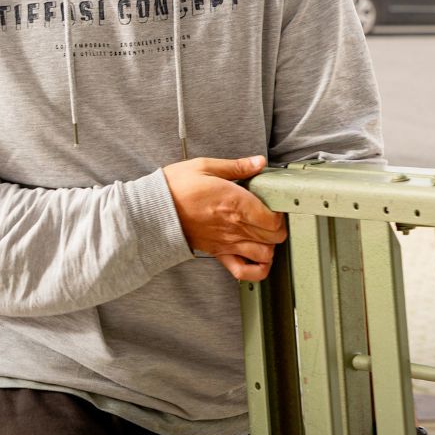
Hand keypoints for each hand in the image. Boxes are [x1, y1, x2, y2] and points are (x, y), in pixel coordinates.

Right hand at [162, 155, 286, 281]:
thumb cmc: (176, 187)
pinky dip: (257, 270)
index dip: (280, 211)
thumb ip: (237, 166)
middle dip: (278, 228)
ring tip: (266, 234)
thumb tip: (258, 162)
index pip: (274, 218)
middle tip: (272, 216)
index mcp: (236, 203)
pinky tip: (259, 260)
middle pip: (274, 236)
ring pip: (265, 254)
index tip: (275, 203)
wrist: (153, 210)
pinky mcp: (218, 253)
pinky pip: (243, 271)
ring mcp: (228, 242)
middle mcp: (235, 226)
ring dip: (271, 246)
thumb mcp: (206, 166)